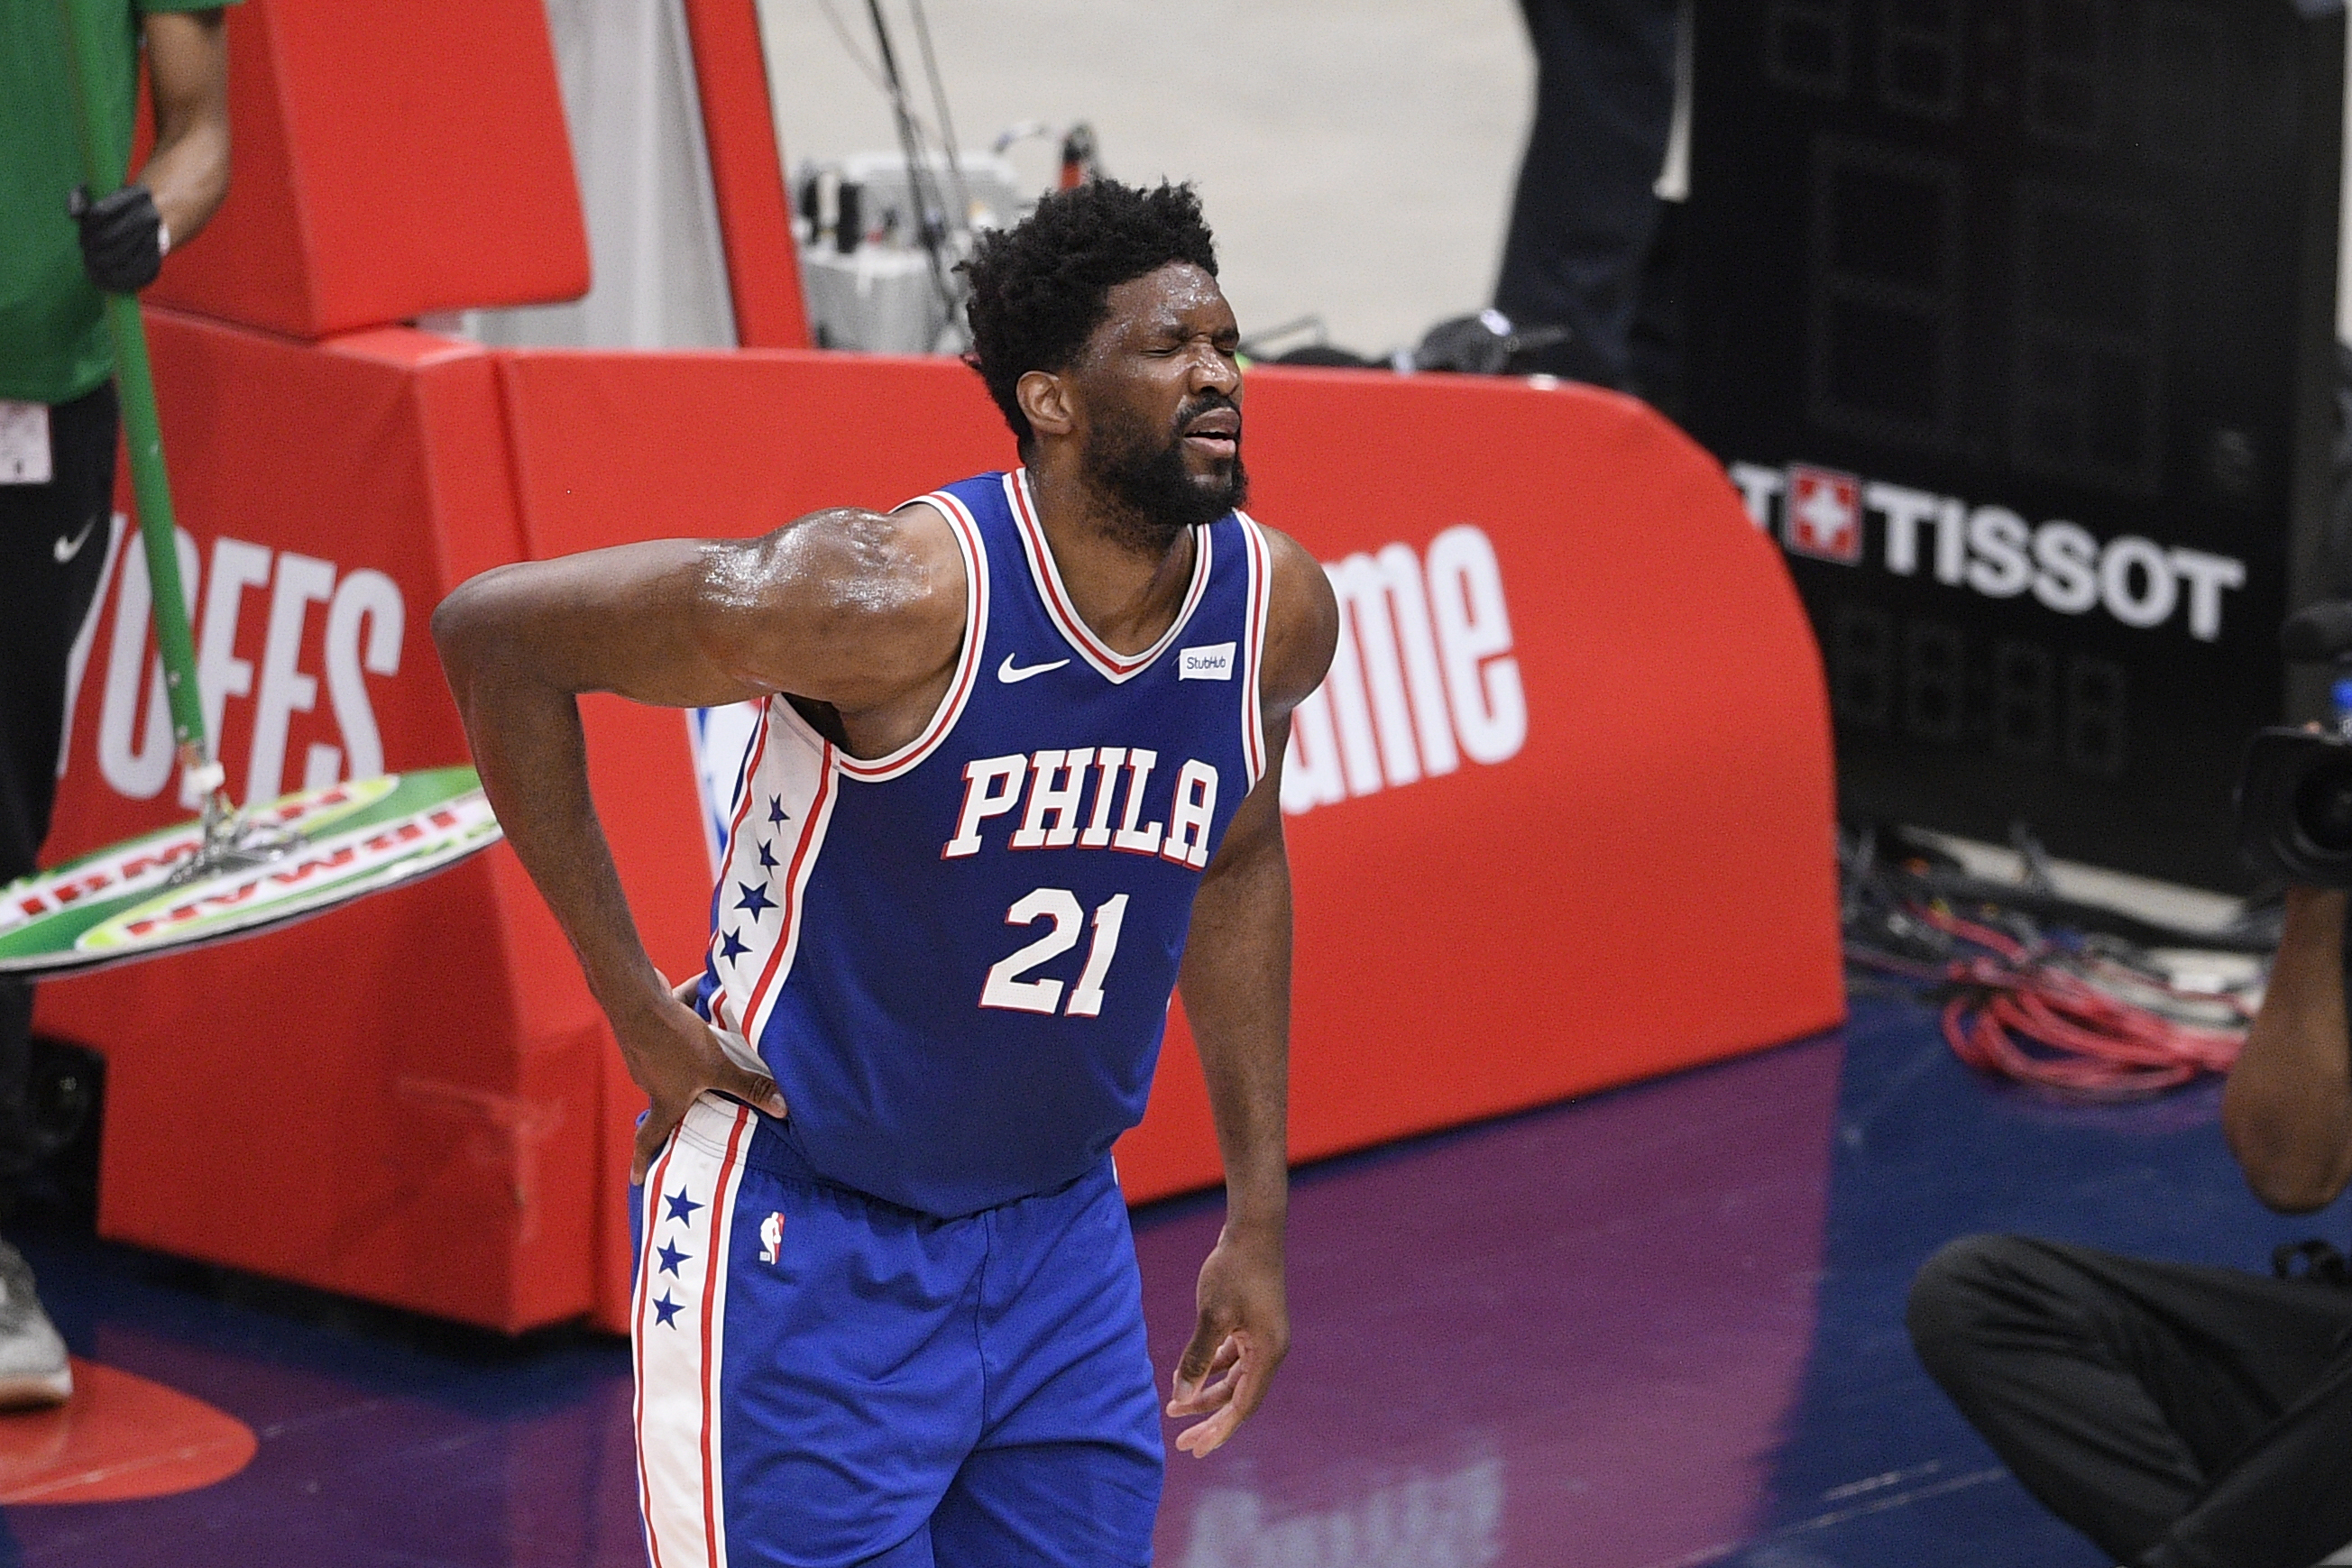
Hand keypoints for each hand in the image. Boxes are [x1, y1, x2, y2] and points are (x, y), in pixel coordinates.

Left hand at [68, 185, 165, 292]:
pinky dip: (118, 280)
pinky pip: (137, 275)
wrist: (155, 218)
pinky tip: (104, 278)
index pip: (100, 213)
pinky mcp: (159, 259)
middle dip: (90, 247)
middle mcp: (150, 216)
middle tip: (86, 250)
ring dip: (100, 266)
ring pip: (121, 260)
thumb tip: (73, 216)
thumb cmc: (117, 206)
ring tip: (92, 266)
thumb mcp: (98, 192)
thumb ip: (79, 199)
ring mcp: (157, 238)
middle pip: (108, 238)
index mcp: (137, 195)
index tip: (84, 229)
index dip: (86, 226)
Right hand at [623, 971, 787, 1183]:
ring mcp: (644, 1055)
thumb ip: (750, 1088)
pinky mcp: (646, 1029)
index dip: (642, 1161)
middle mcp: (650, 1081)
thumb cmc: (674, 1042)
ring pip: (671, 1060)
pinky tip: (707, 999)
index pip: (650, 1140)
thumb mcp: (718, 1067)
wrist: (636, 998)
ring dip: (690, 1055)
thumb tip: (783, 1111)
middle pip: (665, 1096)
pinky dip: (687, 1018)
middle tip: (697, 1102)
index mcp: (664, 1100)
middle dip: (681, 1099)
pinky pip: (671, 1028)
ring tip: (714, 1047)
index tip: (636, 1179)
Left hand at [1167, 1223, 1287, 1455]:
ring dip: (1205, 1392)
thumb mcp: (1211, 1316)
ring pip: (1232, 1378)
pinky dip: (1209, 1367)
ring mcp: (1261, 1336)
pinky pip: (1230, 1358)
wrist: (1252, 1230)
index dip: (1219, 1431)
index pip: (1243, 1406)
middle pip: (1238, 1397)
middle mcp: (1270, 1350)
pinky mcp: (1251, 1324)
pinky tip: (1183, 1373)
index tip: (1195, 1450)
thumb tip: (1181, 1398)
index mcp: (1268, 1353)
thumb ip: (1197, 1359)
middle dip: (1208, 1418)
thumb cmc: (1234, 1270)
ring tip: (1173, 1404)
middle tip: (1181, 1442)